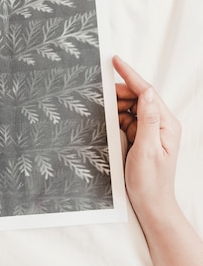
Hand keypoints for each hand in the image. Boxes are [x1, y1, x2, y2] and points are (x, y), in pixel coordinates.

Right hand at [112, 56, 181, 214]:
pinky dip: (115, 118)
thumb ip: (148, 119)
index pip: (147, 92)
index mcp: (166, 124)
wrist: (151, 204)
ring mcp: (151, 130)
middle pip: (138, 97)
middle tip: (98, 95)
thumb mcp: (148, 149)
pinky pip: (126, 120)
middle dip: (119, 93)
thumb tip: (147, 92)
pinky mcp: (141, 137)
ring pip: (130, 108)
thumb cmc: (151, 181)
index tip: (114, 61)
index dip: (130, 75)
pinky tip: (105, 122)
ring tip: (100, 111)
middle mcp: (161, 124)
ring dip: (115, 107)